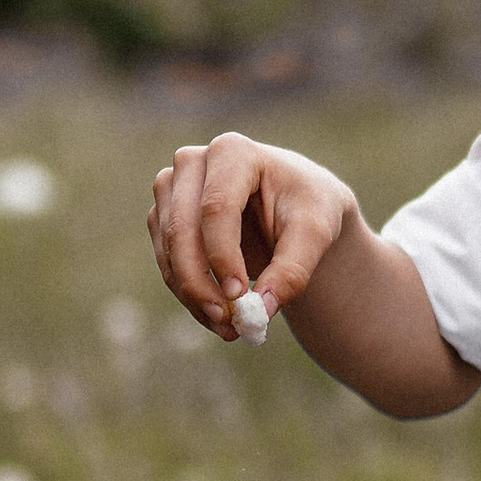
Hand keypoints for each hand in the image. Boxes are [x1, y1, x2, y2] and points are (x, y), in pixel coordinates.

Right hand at [150, 134, 354, 337]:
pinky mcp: (164, 216)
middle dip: (201, 283)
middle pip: (182, 230)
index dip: (222, 255)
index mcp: (233, 152)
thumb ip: (292, 270)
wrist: (296, 206)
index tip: (239, 297)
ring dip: (193, 296)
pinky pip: (167, 262)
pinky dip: (189, 295)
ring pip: (169, 251)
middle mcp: (192, 163)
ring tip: (231, 329)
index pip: (216, 208)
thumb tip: (260, 311)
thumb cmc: (309, 208)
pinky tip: (217, 317)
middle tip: (228, 324)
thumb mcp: (315, 234)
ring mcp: (172, 188)